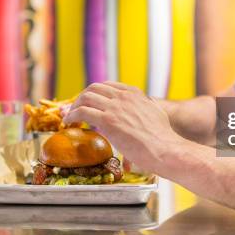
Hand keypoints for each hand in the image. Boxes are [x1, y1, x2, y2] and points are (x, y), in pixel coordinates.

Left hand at [63, 81, 187, 173]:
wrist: (165, 149)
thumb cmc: (163, 138)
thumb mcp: (157, 113)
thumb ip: (148, 108)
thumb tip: (147, 110)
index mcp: (135, 93)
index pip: (108, 86)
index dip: (95, 93)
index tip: (89, 102)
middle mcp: (123, 96)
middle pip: (94, 88)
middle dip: (82, 97)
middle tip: (76, 109)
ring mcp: (115, 106)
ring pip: (86, 97)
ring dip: (74, 106)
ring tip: (70, 116)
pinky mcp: (107, 120)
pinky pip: (82, 111)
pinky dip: (72, 115)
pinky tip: (68, 122)